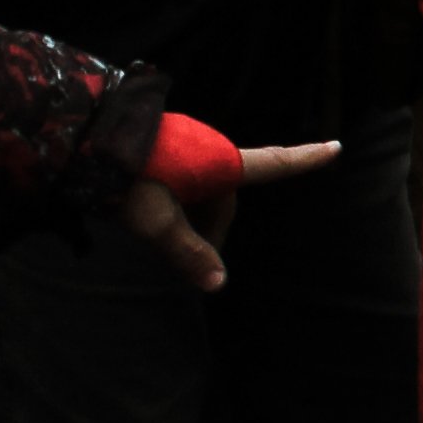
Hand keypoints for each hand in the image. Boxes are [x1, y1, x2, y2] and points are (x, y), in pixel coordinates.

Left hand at [121, 126, 335, 293]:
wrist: (85, 137)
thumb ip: (188, 253)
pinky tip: (150, 209)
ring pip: (203, 189)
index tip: (337, 148)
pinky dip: (177, 199)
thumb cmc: (128, 179)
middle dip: (212, 228)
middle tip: (185, 258)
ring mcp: (188, 143)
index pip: (274, 163)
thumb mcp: (156, 223)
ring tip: (159, 234)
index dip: (306, 160)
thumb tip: (218, 285)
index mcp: (222, 163)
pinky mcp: (166, 143)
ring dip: (191, 215)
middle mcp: (212, 148)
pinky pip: (185, 177)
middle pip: (227, 196)